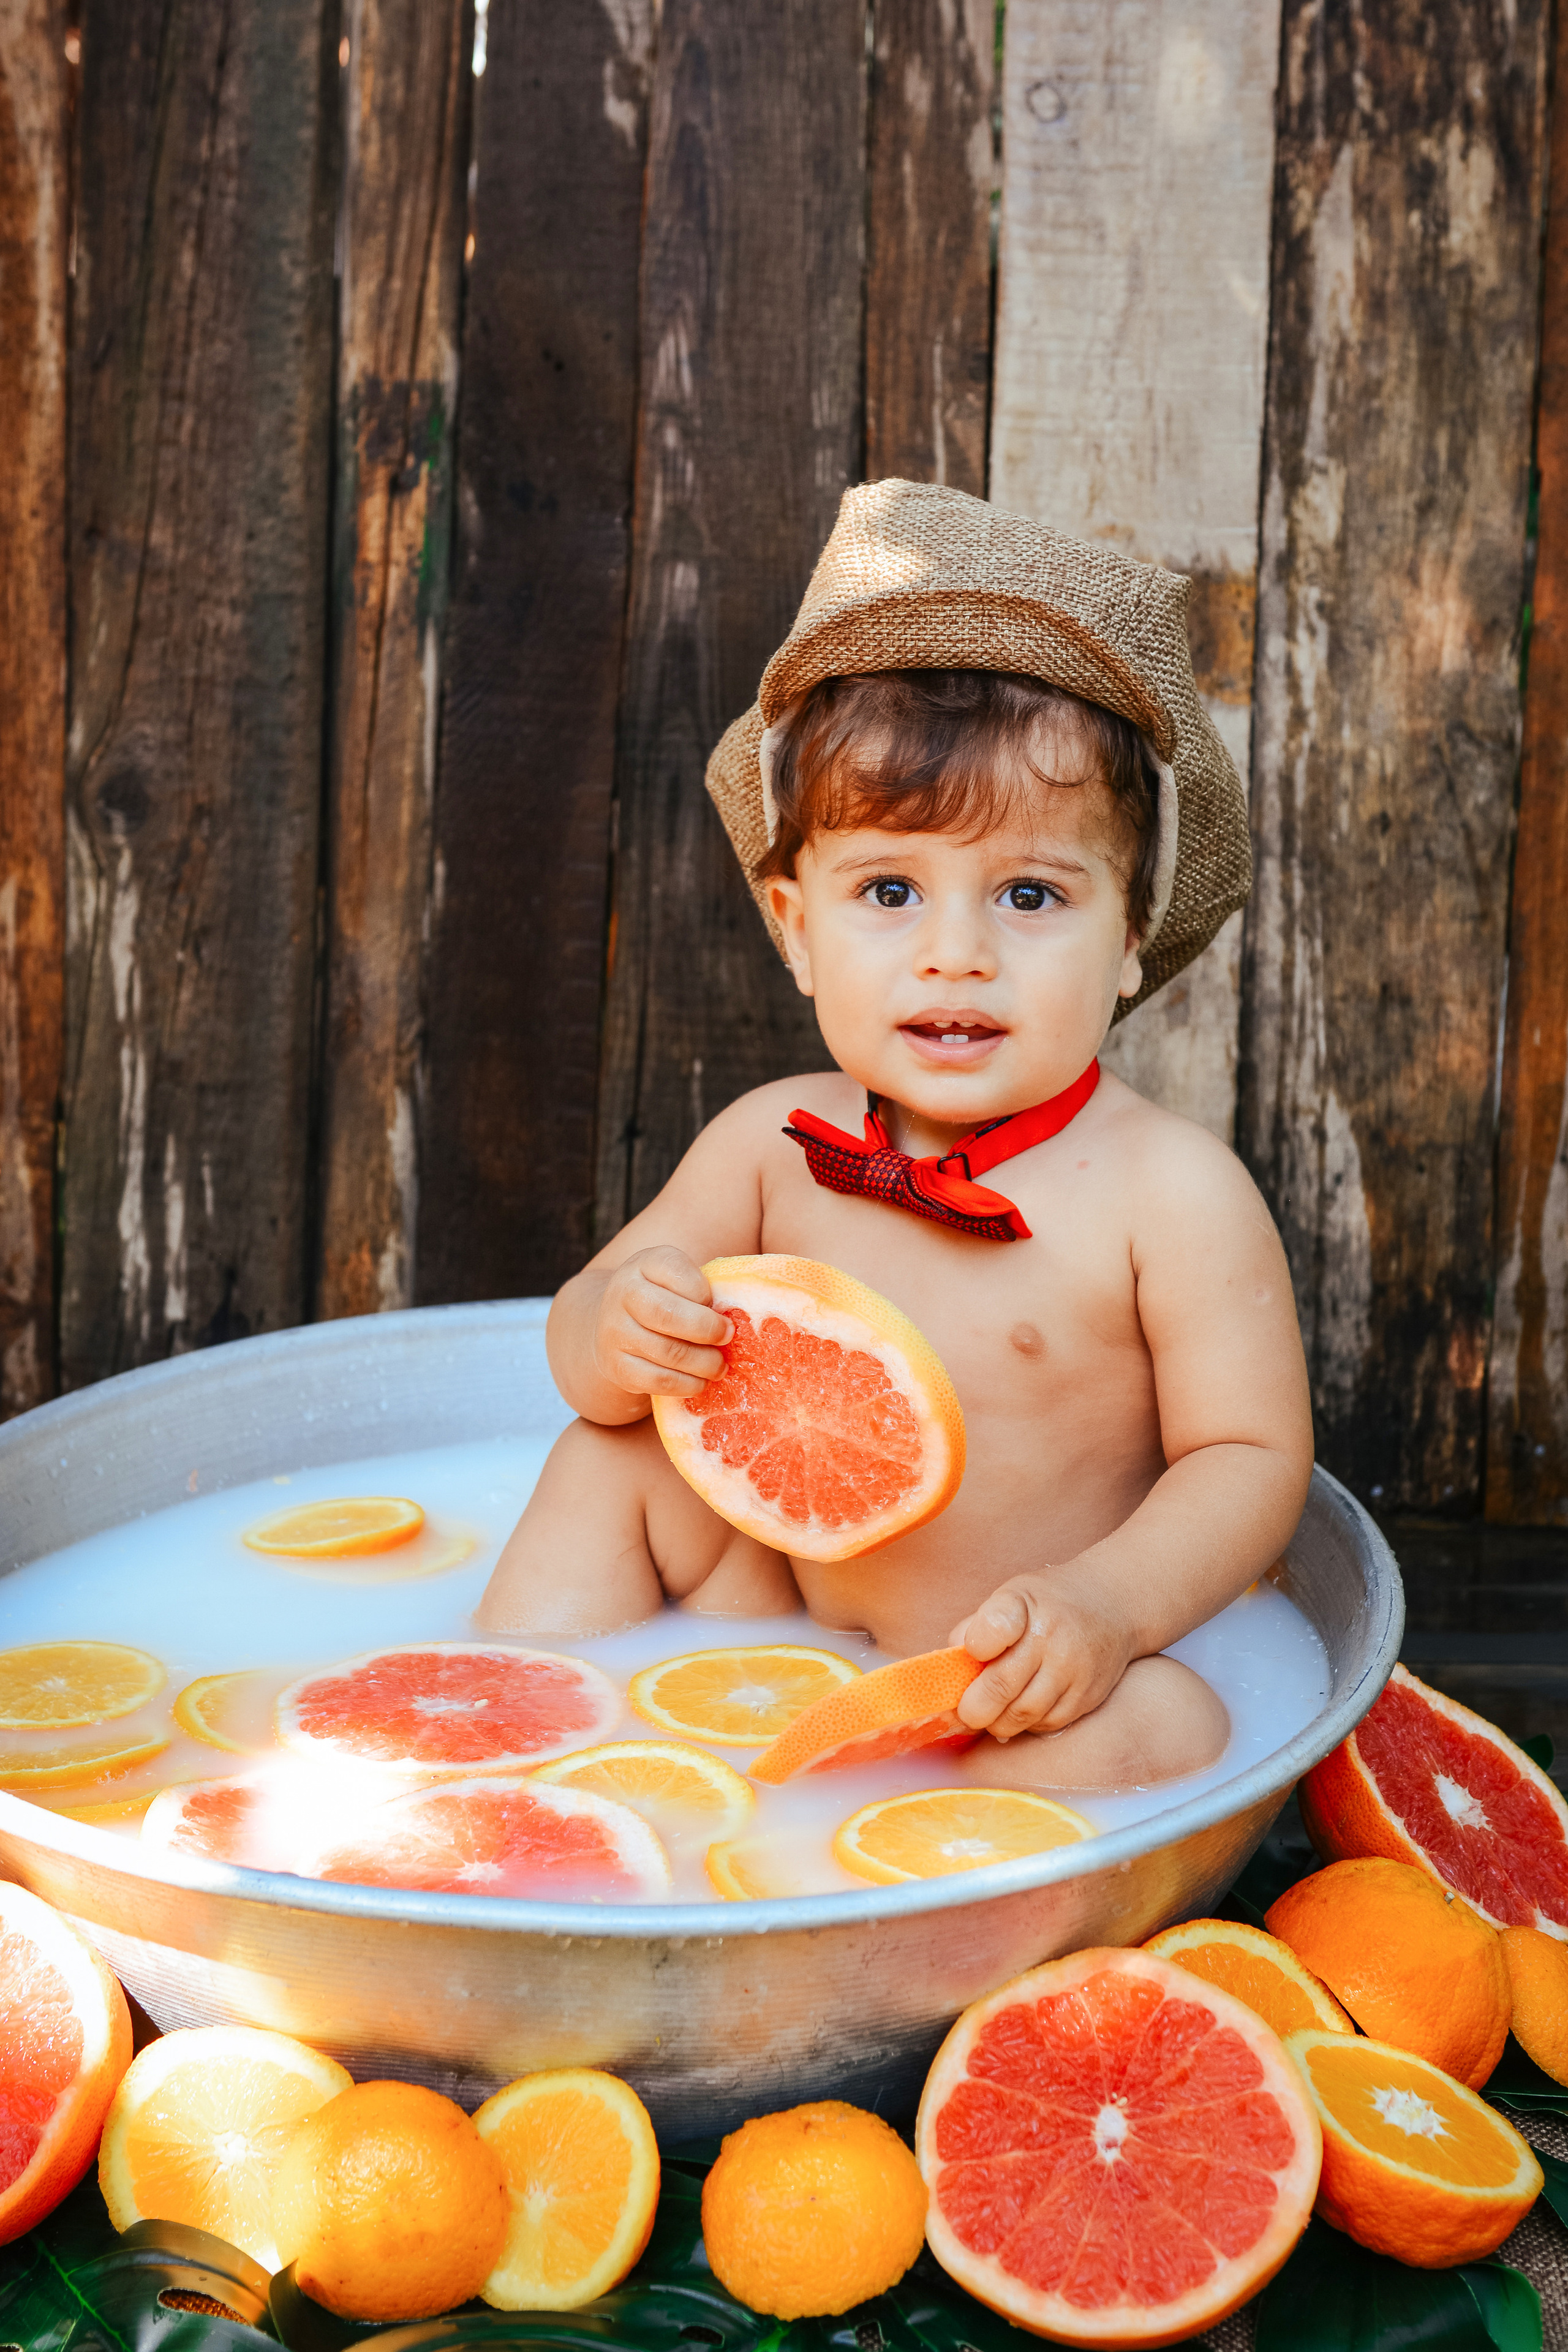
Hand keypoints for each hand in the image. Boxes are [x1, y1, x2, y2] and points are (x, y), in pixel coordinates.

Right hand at [590, 1247, 732, 1399]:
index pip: (678, 1273)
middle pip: (668, 1314)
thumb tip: (737, 1319)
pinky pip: (659, 1380)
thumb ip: (704, 1289)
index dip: (706, 1294)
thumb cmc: (665, 1298)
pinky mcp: (617, 1367)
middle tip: (728, 1338)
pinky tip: (701, 1381)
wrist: (616, 1323)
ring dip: (704, 1363)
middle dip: (708, 1330)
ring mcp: (614, 1331)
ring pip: (668, 1352)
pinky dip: (688, 1384)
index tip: (721, 1309)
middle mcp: (623, 1292)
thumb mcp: (679, 1279)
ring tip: (719, 1366)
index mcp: (645, 1263)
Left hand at [949, 1573, 1131, 1740]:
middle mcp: (1051, 1638)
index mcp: (1024, 1604)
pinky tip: (1021, 1711)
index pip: (993, 1627)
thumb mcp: (1011, 1596)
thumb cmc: (1048, 1603)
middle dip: (974, 1708)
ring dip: (998, 1721)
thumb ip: (976, 1626)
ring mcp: (1072, 1670)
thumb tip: (951, 1660)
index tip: (973, 1652)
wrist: (1112, 1604)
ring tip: (991, 1713)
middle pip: (1001, 1686)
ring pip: (1023, 1714)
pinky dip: (1027, 1724)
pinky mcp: (1087, 1696)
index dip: (975, 1646)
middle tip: (967, 1710)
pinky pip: (1047, 1724)